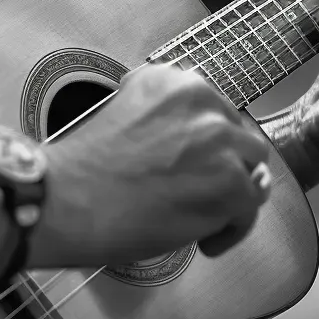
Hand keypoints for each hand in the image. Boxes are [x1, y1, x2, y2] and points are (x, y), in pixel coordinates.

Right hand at [28, 63, 271, 268]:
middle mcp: (200, 98)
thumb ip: (163, 115)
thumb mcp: (123, 112)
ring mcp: (219, 138)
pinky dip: (229, 231)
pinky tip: (202, 239)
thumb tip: (196, 148)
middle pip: (238, 137)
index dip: (204, 142)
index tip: (190, 163)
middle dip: (224, 166)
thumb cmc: (86, 166)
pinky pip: (249, 210)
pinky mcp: (230, 181)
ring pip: (249, 172)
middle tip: (197, 192)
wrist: (68, 197)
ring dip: (230, 197)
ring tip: (201, 218)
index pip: (213, 110)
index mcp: (172, 79)